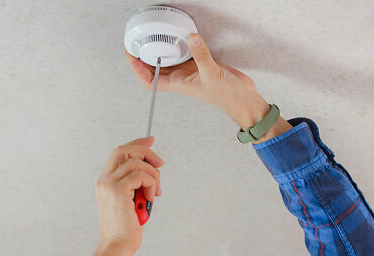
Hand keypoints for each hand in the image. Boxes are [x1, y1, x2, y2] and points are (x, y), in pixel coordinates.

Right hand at [94, 136, 164, 253]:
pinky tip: (150, 198)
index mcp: (106, 182)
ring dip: (153, 176)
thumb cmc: (126, 230)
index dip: (137, 143)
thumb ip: (135, 186)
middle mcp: (104, 180)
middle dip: (146, 152)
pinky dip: (151, 184)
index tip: (151, 140)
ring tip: (154, 193)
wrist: (117, 246)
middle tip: (160, 164)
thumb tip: (151, 172)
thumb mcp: (131, 202)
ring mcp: (109, 184)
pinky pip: (141, 175)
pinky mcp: (118, 190)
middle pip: (125, 150)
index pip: (120, 152)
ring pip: (137, 162)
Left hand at [124, 33, 259, 120]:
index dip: (138, 70)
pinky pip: (184, 54)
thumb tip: (191, 38)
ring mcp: (190, 72)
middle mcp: (181, 78)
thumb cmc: (227, 96)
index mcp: (179, 84)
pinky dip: (178, 46)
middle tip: (134, 43)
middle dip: (143, 57)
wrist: (242, 99)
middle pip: (155, 69)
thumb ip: (201, 55)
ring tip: (149, 38)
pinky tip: (177, 37)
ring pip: (168, 61)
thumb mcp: (212, 74)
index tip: (130, 55)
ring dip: (158, 51)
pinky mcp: (200, 65)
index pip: (150, 80)